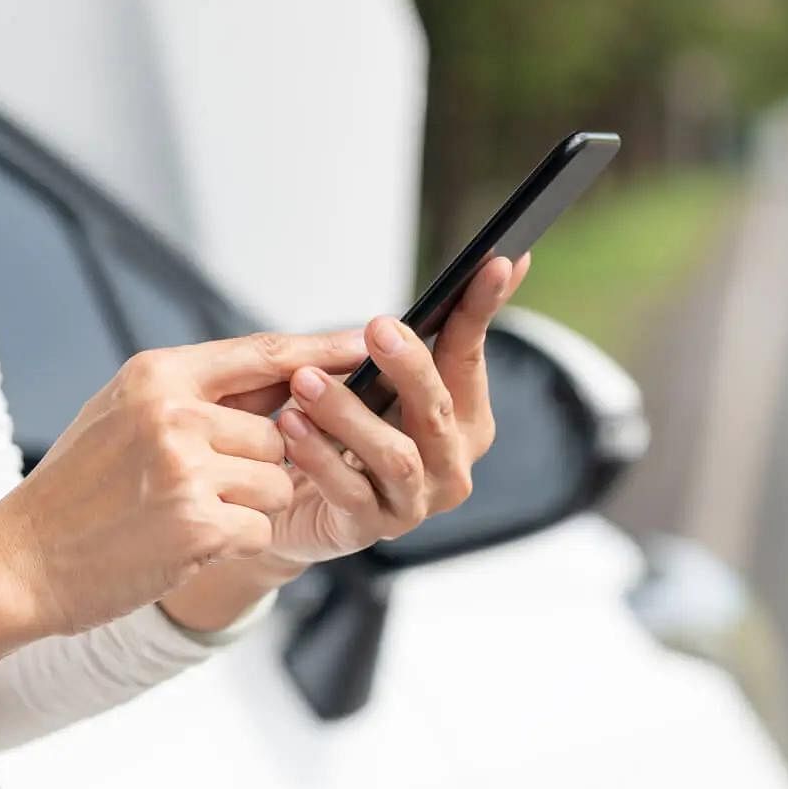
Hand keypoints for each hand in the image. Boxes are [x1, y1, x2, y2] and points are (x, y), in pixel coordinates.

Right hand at [0, 329, 365, 637]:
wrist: (20, 560)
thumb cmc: (80, 486)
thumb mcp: (128, 412)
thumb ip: (201, 393)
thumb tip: (286, 379)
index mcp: (160, 373)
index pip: (263, 352)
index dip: (320, 350)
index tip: (366, 343)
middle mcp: (175, 411)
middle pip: (278, 431)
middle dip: (256, 465)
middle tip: (198, 486)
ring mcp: (186, 467)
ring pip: (277, 480)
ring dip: (247, 505)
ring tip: (184, 512)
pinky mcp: (197, 524)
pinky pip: (261, 528)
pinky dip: (234, 542)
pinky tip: (183, 541)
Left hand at [267, 254, 530, 565]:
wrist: (295, 504)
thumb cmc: (345, 430)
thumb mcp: (375, 376)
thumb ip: (406, 337)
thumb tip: (456, 269)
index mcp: (462, 416)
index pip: (472, 352)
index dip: (482, 307)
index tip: (497, 259)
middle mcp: (451, 461)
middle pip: (439, 409)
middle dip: (411, 365)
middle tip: (377, 327)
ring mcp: (416, 500)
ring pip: (397, 455)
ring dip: (349, 414)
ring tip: (304, 382)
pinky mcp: (372, 528)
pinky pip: (349, 491)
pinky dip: (319, 455)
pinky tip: (290, 424)